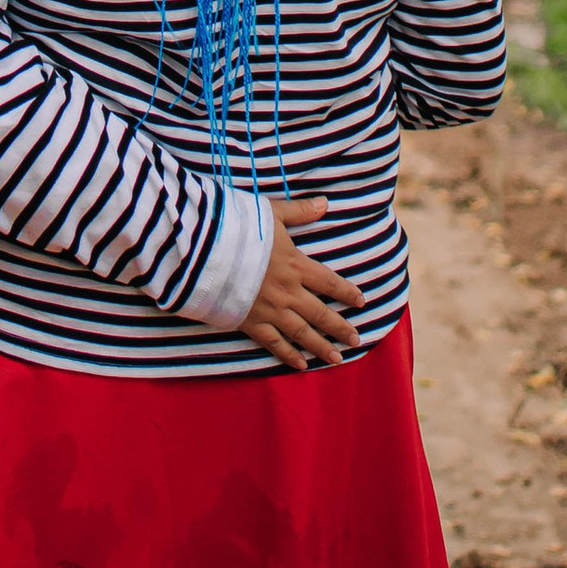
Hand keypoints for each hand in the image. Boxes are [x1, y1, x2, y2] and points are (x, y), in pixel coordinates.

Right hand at [241, 199, 362, 372]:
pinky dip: (289, 356)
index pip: (328, 281)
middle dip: (340, 327)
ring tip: (337, 359)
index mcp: (295, 265)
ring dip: (321, 347)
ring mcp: (270, 310)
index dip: (346, 292)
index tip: (361, 302)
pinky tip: (301, 366)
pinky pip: (275, 344)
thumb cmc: (238, 229)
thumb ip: (299, 211)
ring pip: (302, 333)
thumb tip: (325, 202)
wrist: (205, 252)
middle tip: (356, 339)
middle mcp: (287, 292)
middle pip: (320, 313)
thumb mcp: (271, 214)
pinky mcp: (251, 322)